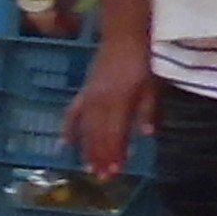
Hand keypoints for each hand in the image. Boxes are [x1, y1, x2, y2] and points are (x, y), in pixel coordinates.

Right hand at [66, 41, 153, 179]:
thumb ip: (148, 111)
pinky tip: (65, 145)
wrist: (123, 37)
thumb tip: (147, 135)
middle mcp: (101, 102)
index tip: (115, 171)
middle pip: (99, 134)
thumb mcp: (151, 86)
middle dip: (100, 157)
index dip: (115, 152)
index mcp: (121, 100)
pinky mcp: (84, 93)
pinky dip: (69, 130)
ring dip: (86, 149)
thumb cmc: (142, 61)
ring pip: (86, 128)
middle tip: (101, 178)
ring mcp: (89, 98)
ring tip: (86, 168)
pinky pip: (73, 114)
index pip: (116, 132)